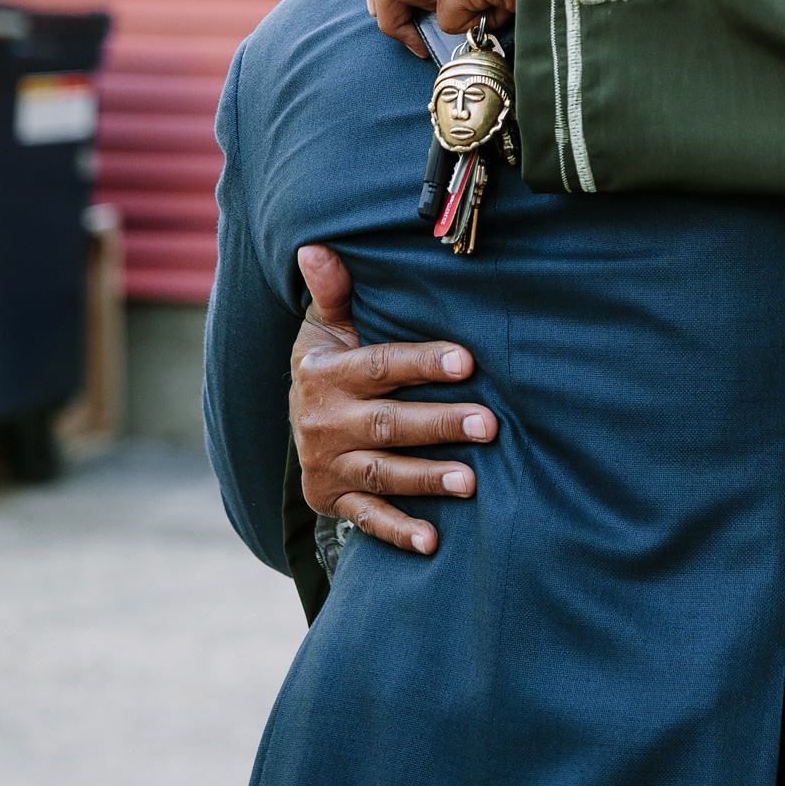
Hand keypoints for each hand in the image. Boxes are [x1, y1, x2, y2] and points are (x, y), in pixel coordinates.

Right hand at [288, 243, 499, 555]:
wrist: (294, 419)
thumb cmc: (331, 361)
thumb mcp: (327, 326)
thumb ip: (333, 291)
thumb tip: (316, 245)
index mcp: (326, 372)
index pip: (380, 366)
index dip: (422, 363)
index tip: (466, 361)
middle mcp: (323, 421)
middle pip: (389, 423)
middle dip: (440, 425)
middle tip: (489, 425)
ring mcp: (328, 464)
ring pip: (383, 472)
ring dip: (427, 479)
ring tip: (471, 481)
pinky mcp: (332, 499)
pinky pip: (367, 519)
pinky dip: (398, 532)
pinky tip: (433, 540)